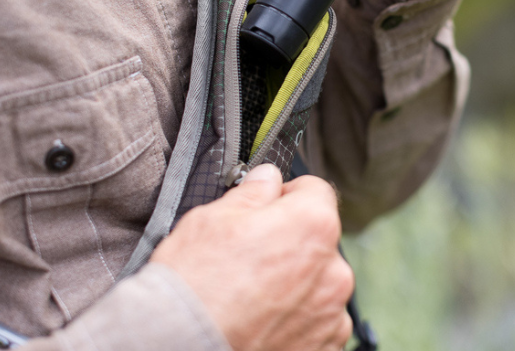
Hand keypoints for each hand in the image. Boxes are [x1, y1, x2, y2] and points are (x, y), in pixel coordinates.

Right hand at [150, 164, 353, 350]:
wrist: (180, 347)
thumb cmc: (194, 287)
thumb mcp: (212, 219)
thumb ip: (252, 193)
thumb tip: (266, 179)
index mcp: (312, 225)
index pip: (314, 191)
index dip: (286, 196)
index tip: (266, 209)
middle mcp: (334, 270)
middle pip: (316, 242)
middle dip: (289, 244)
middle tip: (249, 260)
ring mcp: (332, 315)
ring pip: (318, 285)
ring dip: (295, 286)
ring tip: (251, 298)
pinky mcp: (324, 348)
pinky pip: (317, 324)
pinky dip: (296, 322)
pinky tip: (261, 322)